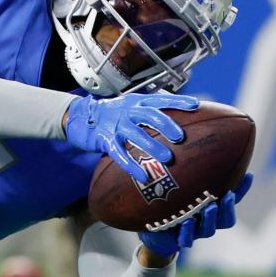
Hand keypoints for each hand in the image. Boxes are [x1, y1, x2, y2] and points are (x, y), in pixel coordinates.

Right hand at [64, 93, 198, 181]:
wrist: (80, 118)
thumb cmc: (111, 115)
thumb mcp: (129, 106)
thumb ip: (148, 110)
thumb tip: (176, 119)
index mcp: (136, 101)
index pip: (159, 99)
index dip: (177, 102)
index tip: (195, 106)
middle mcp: (126, 111)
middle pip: (149, 115)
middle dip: (166, 125)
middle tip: (180, 137)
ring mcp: (115, 125)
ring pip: (136, 134)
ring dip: (152, 146)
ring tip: (167, 158)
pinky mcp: (105, 140)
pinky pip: (119, 154)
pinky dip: (131, 166)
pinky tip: (143, 176)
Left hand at [138, 173, 252, 258]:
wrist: (153, 230)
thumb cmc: (169, 203)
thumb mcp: (180, 186)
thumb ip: (192, 173)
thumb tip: (197, 143)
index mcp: (212, 208)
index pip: (233, 199)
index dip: (242, 189)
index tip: (249, 174)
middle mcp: (206, 221)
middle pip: (226, 220)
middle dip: (228, 207)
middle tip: (227, 195)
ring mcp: (194, 232)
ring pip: (209, 230)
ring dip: (210, 219)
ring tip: (209, 207)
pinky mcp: (179, 240)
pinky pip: (186, 240)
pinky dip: (187, 231)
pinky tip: (187, 221)